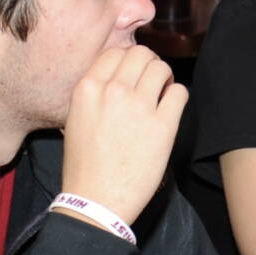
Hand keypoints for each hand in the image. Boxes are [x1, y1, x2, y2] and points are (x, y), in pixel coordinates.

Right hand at [61, 45, 186, 226]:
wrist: (95, 201)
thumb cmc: (84, 165)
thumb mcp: (76, 119)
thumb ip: (95, 93)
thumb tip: (118, 76)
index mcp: (87, 89)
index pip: (116, 52)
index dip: (128, 61)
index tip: (133, 74)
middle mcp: (113, 91)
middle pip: (141, 54)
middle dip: (149, 65)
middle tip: (151, 83)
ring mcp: (139, 106)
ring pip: (161, 68)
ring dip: (164, 78)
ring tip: (161, 94)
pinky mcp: (163, 125)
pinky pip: (179, 92)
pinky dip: (177, 96)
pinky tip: (169, 109)